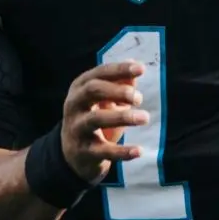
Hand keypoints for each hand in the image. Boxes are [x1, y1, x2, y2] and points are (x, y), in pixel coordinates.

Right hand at [60, 60, 144, 182]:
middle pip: (92, 90)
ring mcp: (77, 128)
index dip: (119, 70)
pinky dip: (122, 151)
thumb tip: (136, 65)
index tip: (141, 69)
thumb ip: (120, 84)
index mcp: (80, 88)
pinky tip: (139, 150)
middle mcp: (74, 105)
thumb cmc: (95, 118)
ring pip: (96, 118)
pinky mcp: (83, 152)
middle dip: (117, 91)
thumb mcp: (106, 100)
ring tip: (145, 117)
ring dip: (122, 117)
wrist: (73, 154)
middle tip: (139, 98)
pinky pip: (104, 151)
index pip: (99, 73)